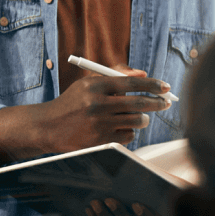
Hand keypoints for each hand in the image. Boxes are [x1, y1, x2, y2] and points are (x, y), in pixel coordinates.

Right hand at [0, 65, 171, 167]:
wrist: (48, 126)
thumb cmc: (74, 102)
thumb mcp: (89, 84)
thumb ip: (117, 76)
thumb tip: (144, 74)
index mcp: (95, 85)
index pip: (132, 83)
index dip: (153, 85)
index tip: (166, 87)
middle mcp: (97, 104)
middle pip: (139, 103)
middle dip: (158, 103)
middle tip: (166, 103)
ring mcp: (99, 124)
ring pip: (137, 121)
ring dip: (142, 119)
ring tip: (136, 116)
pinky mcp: (100, 140)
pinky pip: (129, 135)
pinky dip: (129, 132)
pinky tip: (118, 128)